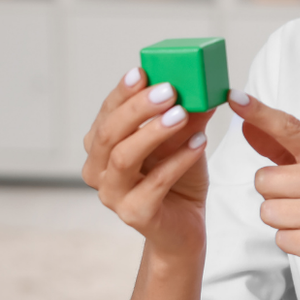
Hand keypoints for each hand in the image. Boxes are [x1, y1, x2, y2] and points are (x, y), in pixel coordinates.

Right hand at [81, 68, 214, 257]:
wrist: (184, 227)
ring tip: (182, 114)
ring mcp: (112, 195)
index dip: (122, 92)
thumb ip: (186, 116)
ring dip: (153, 132)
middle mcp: (97, 170)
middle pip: (109, 133)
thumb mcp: (183, 140)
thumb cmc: (178, 181)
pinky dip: (177, 161)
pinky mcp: (134, 214)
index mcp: (101, 146)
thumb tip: (201, 85)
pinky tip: (199, 143)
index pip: (107, 113)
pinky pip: (154, 184)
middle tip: (168, 90)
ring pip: (124, 158)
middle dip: (137, 109)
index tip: (142, 71)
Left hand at [229, 92, 299, 299]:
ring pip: (268, 211)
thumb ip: (284, 151)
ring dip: (282, 221)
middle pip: (264, 179)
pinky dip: (292, 243)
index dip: (260, 113)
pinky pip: (280, 239)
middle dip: (274, 196)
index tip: (234, 98)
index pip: (290, 128)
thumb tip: (249, 126)